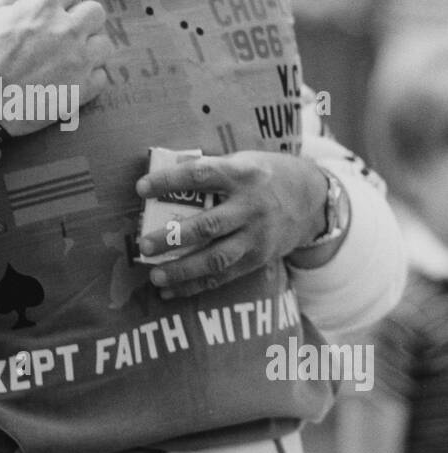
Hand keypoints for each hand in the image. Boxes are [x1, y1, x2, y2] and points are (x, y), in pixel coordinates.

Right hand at [0, 0, 110, 136]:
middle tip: (64, 31)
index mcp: (42, 8)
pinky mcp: (82, 90)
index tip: (51, 7)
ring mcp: (77, 62)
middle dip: (80, 18)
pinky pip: (102, 76)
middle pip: (95, 11)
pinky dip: (89, 76)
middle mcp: (66, 31)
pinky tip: (71, 78)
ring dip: (90, 47)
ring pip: (104, 43)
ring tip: (70, 56)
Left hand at [136, 151, 327, 297]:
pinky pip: (223, 276)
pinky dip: (195, 286)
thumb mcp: (241, 161)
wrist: (311, 199)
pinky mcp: (258, 259)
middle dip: (172, 237)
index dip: (170, 181)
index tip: (140, 188)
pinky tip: (170, 291)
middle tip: (144, 246)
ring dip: (183, 269)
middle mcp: (251, 206)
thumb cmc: (263, 175)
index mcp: (242, 174)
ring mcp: (257, 236)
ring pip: (216, 258)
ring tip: (155, 276)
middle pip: (208, 225)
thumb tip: (162, 175)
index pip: (201, 175)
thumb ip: (209, 169)